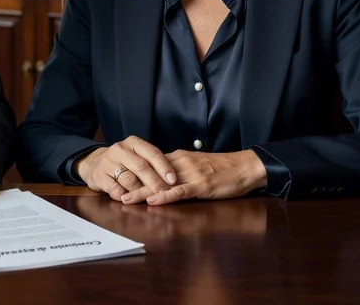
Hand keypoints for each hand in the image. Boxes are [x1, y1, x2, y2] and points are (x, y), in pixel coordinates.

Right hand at [75, 136, 176, 202]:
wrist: (94, 163)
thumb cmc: (123, 161)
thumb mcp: (136, 155)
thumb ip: (151, 163)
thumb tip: (172, 180)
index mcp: (133, 142)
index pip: (152, 153)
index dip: (164, 167)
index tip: (173, 180)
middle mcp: (120, 149)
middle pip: (141, 167)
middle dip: (155, 181)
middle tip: (165, 192)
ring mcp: (108, 162)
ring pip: (129, 179)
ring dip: (141, 191)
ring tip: (150, 199)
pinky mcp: (99, 176)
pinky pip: (115, 189)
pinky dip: (124, 196)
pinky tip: (130, 200)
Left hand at [130, 150, 266, 205]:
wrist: (245, 166)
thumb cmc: (223, 168)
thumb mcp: (197, 165)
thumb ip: (180, 170)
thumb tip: (164, 176)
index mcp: (179, 158)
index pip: (151, 166)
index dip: (135, 175)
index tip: (119, 182)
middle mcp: (181, 163)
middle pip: (152, 174)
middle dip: (132, 184)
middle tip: (114, 192)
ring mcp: (191, 174)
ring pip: (161, 183)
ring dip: (142, 192)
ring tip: (125, 199)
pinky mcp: (202, 185)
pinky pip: (180, 191)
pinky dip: (165, 196)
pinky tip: (154, 201)